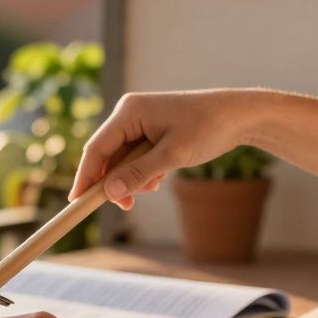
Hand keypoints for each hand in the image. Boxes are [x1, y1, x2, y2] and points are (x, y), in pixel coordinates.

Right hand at [70, 89, 255, 208]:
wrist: (240, 115)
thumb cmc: (208, 128)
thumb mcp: (173, 155)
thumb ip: (139, 174)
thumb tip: (110, 192)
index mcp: (129, 111)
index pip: (97, 148)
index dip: (85, 176)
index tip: (77, 201)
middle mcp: (129, 113)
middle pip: (107, 155)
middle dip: (114, 182)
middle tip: (126, 206)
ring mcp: (140, 120)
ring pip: (122, 158)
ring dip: (132, 178)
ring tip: (153, 187)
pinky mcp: (151, 128)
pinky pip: (135, 155)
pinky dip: (143, 171)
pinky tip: (159, 178)